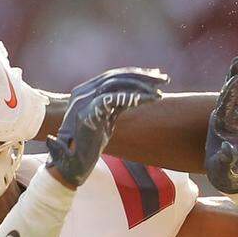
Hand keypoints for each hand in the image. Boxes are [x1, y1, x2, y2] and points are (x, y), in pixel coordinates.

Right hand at [47, 68, 164, 187]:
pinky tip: (149, 100)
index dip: (136, 74)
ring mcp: (83, 102)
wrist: (72, 163)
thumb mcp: (106, 119)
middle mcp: (83, 93)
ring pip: (116, 84)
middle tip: (165, 79)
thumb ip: (117, 105)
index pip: (113, 75)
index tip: (157, 75)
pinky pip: (112, 99)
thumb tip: (136, 95)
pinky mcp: (86, 114)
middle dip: (143, 76)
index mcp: (86, 91)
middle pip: (116, 76)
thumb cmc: (90, 143)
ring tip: (159, 94)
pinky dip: (132, 98)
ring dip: (141, 88)